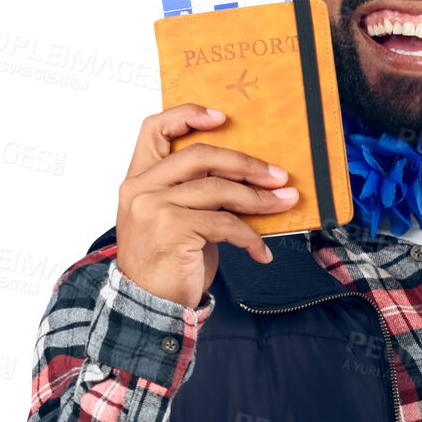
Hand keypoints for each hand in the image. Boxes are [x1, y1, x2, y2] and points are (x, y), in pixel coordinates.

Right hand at [114, 104, 300, 307]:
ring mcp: (153, 207)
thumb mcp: (176, 217)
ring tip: (284, 204)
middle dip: (246, 163)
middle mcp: (140, 188)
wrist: (148, 305)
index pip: (154, 128)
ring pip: (219, 189)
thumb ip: (196, 190)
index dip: (188, 115)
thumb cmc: (167, 260)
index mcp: (138, 177)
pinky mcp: (173, 229)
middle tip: (278, 175)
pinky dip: (250, 237)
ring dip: (259, 198)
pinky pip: (225, 223)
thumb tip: (248, 174)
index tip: (222, 118)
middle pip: (201, 155)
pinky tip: (261, 251)